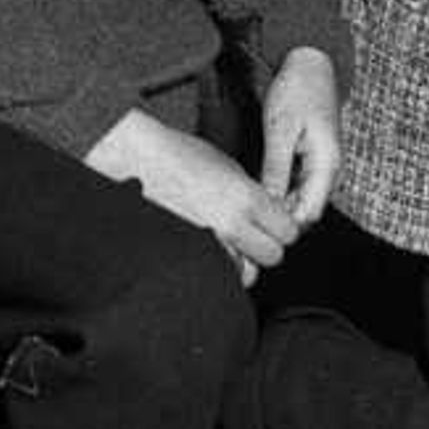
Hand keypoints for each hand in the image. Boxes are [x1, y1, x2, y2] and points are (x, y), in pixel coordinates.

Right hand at [85, 107, 299, 281]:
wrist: (141, 160)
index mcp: (246, 198)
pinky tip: (213, 250)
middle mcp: (231, 225)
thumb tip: (270, 211)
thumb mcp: (227, 165)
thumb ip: (253, 192)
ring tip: (233, 243)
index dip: (283, 227)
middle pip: (273, 256)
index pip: (287, 232)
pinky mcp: (190, 254)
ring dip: (244, 261)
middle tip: (255, 234)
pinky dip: (219, 267)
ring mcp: (209, 244)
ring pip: (246, 273)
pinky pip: (217, 273)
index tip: (276, 223)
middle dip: (267, 245)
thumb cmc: (180, 154)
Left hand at [257, 47, 342, 229]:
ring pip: (301, 199)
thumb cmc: (298, 89)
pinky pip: (299, 185)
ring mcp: (323, 165)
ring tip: (251, 205)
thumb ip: (276, 168)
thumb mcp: (280, 128)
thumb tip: (267, 203)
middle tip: (247, 218)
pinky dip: (282, 190)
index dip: (284, 224)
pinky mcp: (313, 158)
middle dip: (280, 218)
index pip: (309, 212)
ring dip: (280, 205)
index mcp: (327, 164)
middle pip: (306, 210)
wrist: (310, 63)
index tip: (256, 223)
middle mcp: (330, 170)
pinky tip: (261, 188)